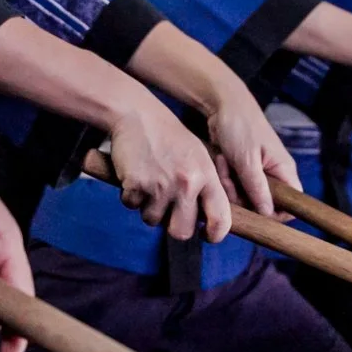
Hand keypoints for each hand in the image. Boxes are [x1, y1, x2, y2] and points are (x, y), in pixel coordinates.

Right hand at [106, 94, 232, 241]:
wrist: (137, 115)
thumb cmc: (168, 136)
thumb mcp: (198, 156)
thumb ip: (204, 185)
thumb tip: (205, 219)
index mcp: (206, 176)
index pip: (221, 219)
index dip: (215, 235)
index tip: (207, 236)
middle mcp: (186, 184)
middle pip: (181, 232)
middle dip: (173, 227)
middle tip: (168, 213)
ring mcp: (161, 186)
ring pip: (153, 220)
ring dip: (148, 208)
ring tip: (149, 184)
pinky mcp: (136, 185)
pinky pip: (132, 206)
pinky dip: (130, 196)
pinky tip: (135, 177)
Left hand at [204, 85, 297, 215]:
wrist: (222, 104)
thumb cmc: (240, 127)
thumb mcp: (247, 160)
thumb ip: (258, 189)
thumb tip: (268, 214)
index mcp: (284, 170)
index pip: (292, 203)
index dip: (276, 213)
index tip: (254, 211)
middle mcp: (273, 173)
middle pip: (263, 203)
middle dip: (243, 196)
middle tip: (230, 178)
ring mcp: (257, 172)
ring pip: (245, 196)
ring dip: (230, 185)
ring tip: (223, 164)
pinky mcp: (242, 169)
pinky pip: (234, 186)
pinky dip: (225, 177)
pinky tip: (220, 161)